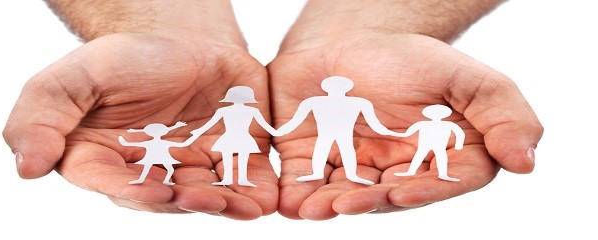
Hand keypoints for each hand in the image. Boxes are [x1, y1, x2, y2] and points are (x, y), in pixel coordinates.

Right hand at [2, 32, 276, 219]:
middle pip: (171, 199)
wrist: (182, 37)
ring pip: (212, 196)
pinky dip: (258, 194)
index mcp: (108, 163)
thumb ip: (43, 118)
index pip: (118, 186)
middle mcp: (153, 174)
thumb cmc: (124, 59)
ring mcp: (196, 169)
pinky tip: (267, 200)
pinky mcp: (235, 158)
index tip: (158, 188)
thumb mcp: (73, 78)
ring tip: (243, 206)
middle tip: (205, 198)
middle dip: (189, 202)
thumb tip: (27, 167)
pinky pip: (247, 181)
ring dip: (227, 205)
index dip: (138, 192)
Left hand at [269, 33, 541, 219]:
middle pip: (382, 197)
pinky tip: (286, 203)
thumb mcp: (467, 78)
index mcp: (435, 159)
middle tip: (346, 204)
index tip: (401, 191)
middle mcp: (393, 171)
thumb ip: (504, 116)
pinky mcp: (310, 158)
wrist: (351, 35)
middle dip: (364, 203)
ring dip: (326, 206)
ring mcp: (350, 168)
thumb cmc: (413, 56)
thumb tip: (526, 163)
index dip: (420, 191)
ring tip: (313, 209)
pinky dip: (294, 195)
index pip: (435, 184)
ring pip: (341, 196)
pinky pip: (303, 183)